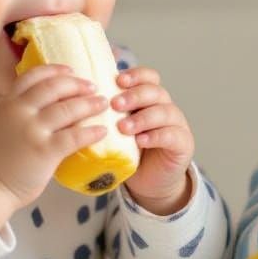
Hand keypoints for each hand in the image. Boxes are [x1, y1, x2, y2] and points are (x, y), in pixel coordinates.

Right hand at [0, 65, 108, 227]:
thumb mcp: (1, 124)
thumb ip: (20, 112)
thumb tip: (49, 105)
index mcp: (8, 103)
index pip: (33, 76)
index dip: (55, 70)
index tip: (71, 70)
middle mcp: (19, 112)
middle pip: (54, 87)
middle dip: (77, 85)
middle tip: (93, 87)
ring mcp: (32, 130)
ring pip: (68, 109)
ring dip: (89, 104)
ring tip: (102, 104)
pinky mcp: (45, 151)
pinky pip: (74, 136)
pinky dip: (91, 132)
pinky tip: (102, 131)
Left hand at [112, 67, 193, 215]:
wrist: (148, 182)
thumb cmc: (127, 151)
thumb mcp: (113, 129)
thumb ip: (103, 113)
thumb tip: (74, 98)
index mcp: (148, 98)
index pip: (148, 77)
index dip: (135, 75)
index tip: (118, 80)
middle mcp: (164, 107)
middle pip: (155, 91)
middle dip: (134, 95)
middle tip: (115, 104)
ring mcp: (176, 124)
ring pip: (164, 111)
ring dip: (142, 117)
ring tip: (124, 128)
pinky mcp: (183, 143)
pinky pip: (172, 135)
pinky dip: (156, 136)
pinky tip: (141, 141)